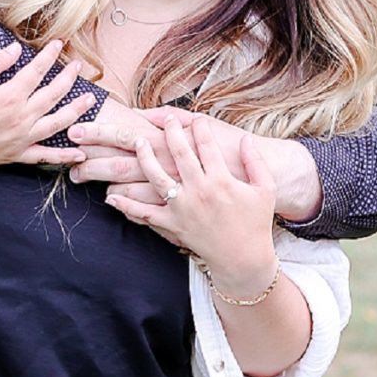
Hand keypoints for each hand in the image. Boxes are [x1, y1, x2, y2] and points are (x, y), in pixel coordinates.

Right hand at [0, 40, 91, 169]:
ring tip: (89, 100)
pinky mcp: (16, 154)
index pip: (37, 71)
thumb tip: (17, 49)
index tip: (58, 44)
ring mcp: (21, 138)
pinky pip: (44, 156)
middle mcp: (21, 118)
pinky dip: (63, 156)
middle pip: (53, 94)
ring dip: (76, 111)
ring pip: (57, 123)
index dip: (49, 56)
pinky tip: (79, 153)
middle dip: (68, 77)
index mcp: (10, 96)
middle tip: (77, 66)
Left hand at [102, 115, 279, 296]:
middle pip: (179, 154)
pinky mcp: (173, 225)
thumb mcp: (264, 188)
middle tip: (167, 122)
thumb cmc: (256, 222)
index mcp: (222, 179)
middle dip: (171, 132)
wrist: (244, 258)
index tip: (196, 119)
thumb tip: (246, 137)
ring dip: (144, 157)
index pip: (206, 144)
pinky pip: (145, 214)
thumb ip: (255, 160)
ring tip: (136, 142)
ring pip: (156, 177)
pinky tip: (112, 195)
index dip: (199, 127)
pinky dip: (127, 205)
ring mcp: (183, 208)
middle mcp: (199, 191)